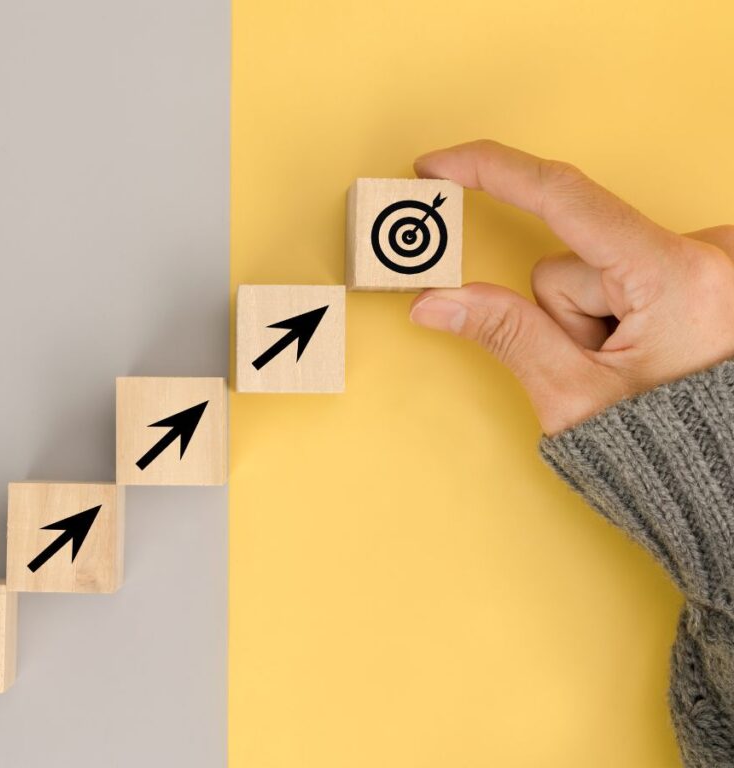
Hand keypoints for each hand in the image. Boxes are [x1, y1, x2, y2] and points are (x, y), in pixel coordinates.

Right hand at [408, 140, 733, 434]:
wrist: (729, 487)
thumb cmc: (671, 453)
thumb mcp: (576, 397)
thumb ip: (505, 336)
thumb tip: (437, 302)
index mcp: (677, 279)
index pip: (565, 197)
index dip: (491, 172)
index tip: (440, 165)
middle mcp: (707, 255)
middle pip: (577, 258)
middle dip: (566, 313)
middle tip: (600, 367)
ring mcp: (713, 261)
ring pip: (602, 268)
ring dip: (597, 318)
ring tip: (632, 368)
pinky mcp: (710, 270)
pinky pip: (634, 272)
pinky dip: (626, 312)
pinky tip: (650, 351)